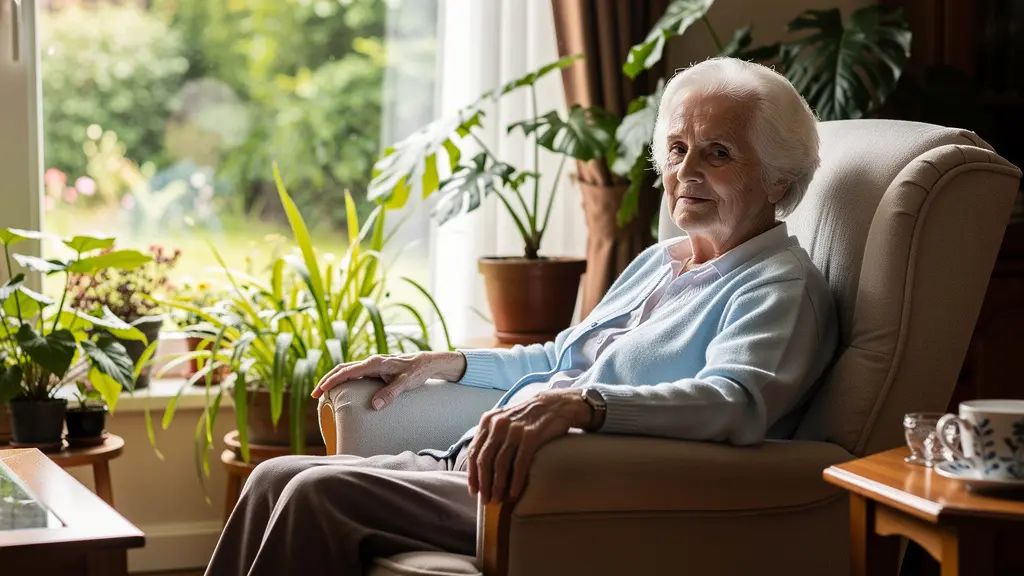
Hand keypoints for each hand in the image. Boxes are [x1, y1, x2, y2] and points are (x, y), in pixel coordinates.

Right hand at [311, 351, 466, 410]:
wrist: (427, 362)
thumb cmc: (417, 371)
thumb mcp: (406, 384)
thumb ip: (390, 394)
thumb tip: (375, 406)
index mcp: (375, 363)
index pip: (348, 371)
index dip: (332, 380)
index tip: (320, 390)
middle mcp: (371, 361)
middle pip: (342, 368)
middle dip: (327, 380)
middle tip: (314, 395)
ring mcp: (373, 365)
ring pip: (347, 370)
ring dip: (333, 379)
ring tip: (322, 393)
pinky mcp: (376, 369)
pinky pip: (355, 373)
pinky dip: (343, 379)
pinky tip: (340, 389)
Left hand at [467, 388, 592, 503]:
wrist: (555, 404)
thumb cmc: (529, 417)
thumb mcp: (504, 419)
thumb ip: (491, 436)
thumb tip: (480, 465)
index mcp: (488, 421)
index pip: (474, 452)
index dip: (472, 474)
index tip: (474, 491)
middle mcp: (498, 424)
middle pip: (485, 460)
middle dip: (484, 484)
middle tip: (486, 500)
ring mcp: (514, 430)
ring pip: (500, 464)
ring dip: (498, 486)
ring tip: (499, 499)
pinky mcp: (531, 436)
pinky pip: (519, 464)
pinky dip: (516, 481)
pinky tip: (515, 493)